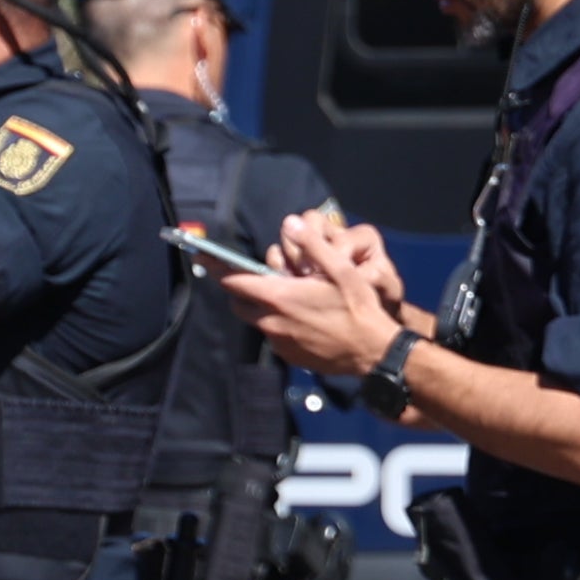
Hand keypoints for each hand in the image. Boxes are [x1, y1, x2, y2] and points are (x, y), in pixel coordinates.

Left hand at [227, 224, 406, 383]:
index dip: (219, 268)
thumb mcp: (341, 269)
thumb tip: (291, 223)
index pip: (234, 281)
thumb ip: (313, 246)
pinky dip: (279, 326)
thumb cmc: (359, 308)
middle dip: (243, 290)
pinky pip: (274, 336)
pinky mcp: (289, 356)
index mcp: (279, 297)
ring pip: (257, 320)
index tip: (206, 257)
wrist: (373, 352)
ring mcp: (279, 342)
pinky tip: (304, 322)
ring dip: (263, 309)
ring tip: (289, 301)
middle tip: (262, 280)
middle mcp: (271, 321)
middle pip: (239, 303)